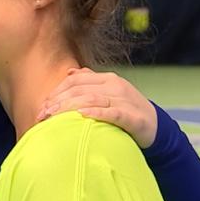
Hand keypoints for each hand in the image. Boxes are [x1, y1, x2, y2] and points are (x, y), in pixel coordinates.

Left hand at [38, 67, 157, 148]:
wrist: (156, 127)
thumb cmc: (126, 111)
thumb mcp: (109, 94)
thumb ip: (90, 82)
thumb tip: (70, 73)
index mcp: (107, 79)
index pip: (75, 80)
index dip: (56, 92)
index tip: (42, 106)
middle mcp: (115, 86)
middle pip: (80, 90)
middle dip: (58, 101)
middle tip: (42, 114)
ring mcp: (125, 100)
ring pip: (92, 99)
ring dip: (69, 107)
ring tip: (54, 116)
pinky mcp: (134, 117)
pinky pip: (112, 112)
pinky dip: (96, 113)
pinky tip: (82, 116)